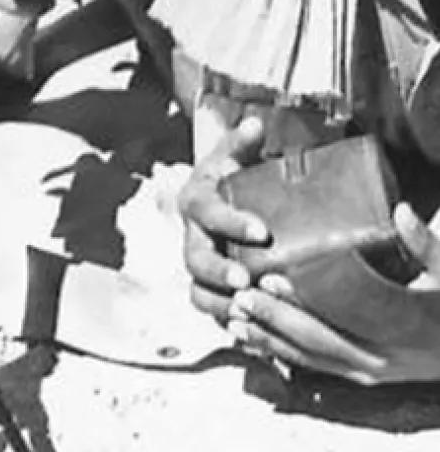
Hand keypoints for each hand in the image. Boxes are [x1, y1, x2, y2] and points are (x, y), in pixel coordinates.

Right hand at [178, 117, 267, 324]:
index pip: (209, 212)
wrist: (216, 201)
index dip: (232, 222)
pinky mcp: (207, 288)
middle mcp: (190, 236)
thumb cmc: (229, 178)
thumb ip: (241, 143)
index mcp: (196, 202)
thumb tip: (254, 124)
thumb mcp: (232, 156)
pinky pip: (209, 310)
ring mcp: (197, 266)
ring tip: (248, 310)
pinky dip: (225, 320)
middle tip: (245, 279)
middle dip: (219, 271)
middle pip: (196, 259)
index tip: (261, 231)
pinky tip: (250, 326)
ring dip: (220, 303)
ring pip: (198, 290)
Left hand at [226, 203, 439, 383]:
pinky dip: (286, 356)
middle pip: (316, 341)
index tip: (269, 279)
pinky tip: (259, 342)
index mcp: (395, 331)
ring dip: (271, 341)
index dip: (301, 300)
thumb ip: (425, 246)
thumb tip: (402, 212)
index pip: (339, 316)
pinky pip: (318, 369)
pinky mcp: (364, 379)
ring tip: (236, 320)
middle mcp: (379, 361)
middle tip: (240, 297)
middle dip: (274, 321)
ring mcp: (370, 374)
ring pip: (311, 360)